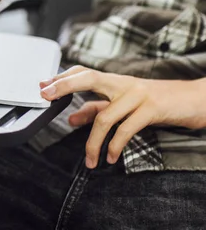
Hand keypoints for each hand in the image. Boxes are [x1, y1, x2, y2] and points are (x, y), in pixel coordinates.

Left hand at [39, 66, 205, 168]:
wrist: (196, 99)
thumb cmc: (157, 102)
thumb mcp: (124, 105)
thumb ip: (97, 109)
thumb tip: (70, 119)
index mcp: (115, 81)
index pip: (83, 72)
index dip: (61, 78)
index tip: (42, 87)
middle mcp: (123, 84)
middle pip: (88, 78)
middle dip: (64, 86)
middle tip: (46, 96)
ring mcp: (137, 94)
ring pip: (105, 115)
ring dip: (93, 141)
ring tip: (89, 160)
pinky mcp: (152, 108)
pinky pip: (126, 129)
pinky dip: (114, 145)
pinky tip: (108, 157)